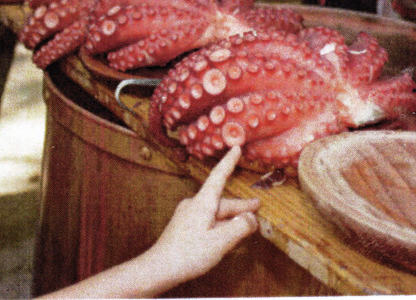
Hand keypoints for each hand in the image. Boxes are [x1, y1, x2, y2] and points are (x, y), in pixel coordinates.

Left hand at [145, 146, 259, 282]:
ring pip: (215, 213)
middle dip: (240, 206)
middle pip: (222, 201)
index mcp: (203, 203)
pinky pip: (207, 221)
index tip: (236, 147)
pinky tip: (225, 237)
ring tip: (246, 225)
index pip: (219, 176)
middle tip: (257, 205)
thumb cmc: (188, 255)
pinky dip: (220, 225)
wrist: (158, 268)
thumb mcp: (220, 242)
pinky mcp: (184, 227)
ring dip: (231, 218)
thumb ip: (239, 228)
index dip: (229, 162)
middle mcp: (194, 205)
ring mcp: (187, 216)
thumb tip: (251, 218)